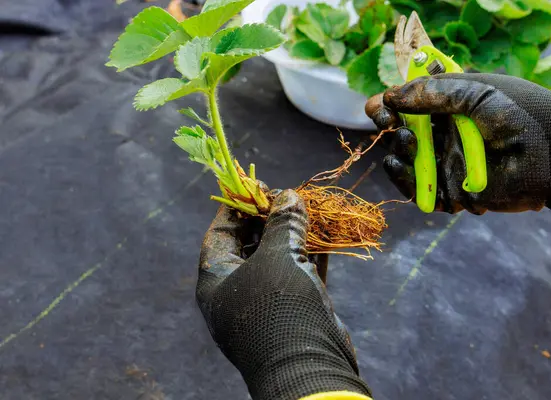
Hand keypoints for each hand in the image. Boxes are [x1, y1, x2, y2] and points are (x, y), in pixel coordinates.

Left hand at [196, 190, 371, 399]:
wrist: (309, 368)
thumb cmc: (279, 307)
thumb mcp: (278, 257)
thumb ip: (283, 224)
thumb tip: (289, 196)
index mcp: (216, 281)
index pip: (220, 234)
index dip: (237, 207)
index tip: (256, 186)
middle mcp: (236, 292)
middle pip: (249, 245)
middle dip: (269, 219)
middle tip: (288, 198)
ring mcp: (265, 304)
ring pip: (277, 259)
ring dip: (294, 236)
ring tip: (309, 211)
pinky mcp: (293, 311)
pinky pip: (298, 276)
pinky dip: (310, 257)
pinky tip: (325, 237)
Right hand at [366, 73, 550, 228]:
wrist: (549, 158)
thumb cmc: (518, 116)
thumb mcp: (476, 93)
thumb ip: (433, 93)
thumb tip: (389, 96)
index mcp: (451, 109)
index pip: (410, 106)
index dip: (390, 106)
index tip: (380, 107)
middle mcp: (445, 136)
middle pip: (402, 132)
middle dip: (391, 126)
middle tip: (390, 123)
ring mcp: (445, 164)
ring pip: (405, 161)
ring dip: (397, 150)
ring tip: (408, 142)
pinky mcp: (448, 192)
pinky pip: (415, 189)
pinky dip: (401, 179)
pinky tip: (396, 164)